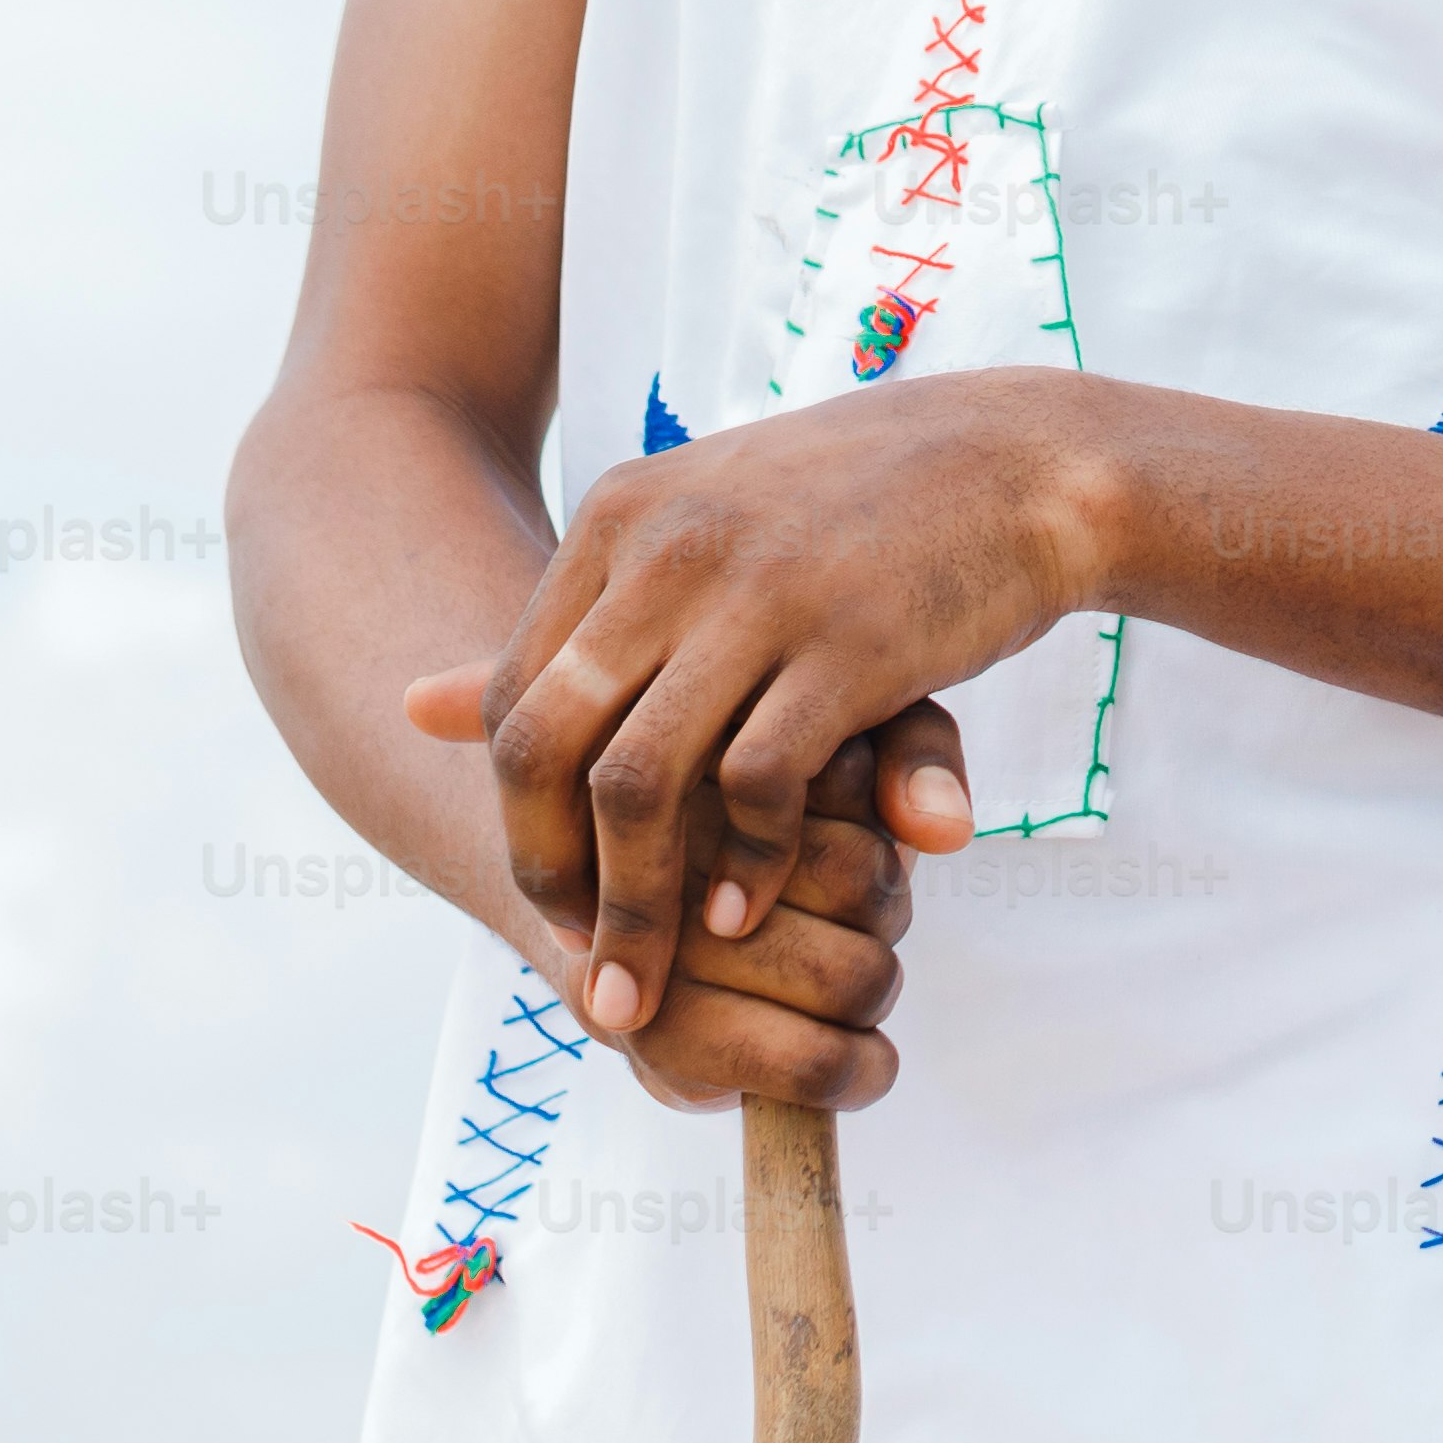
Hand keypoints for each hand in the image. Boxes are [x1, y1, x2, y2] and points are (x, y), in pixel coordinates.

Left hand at [404, 372, 1083, 1049]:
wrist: (1029, 462)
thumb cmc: (863, 509)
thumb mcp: (702, 534)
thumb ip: (575, 623)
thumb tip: (412, 708)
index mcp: (623, 514)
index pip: (514, 696)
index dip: (521, 816)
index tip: (560, 895)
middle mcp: (670, 547)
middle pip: (547, 748)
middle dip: (552, 878)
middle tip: (586, 966)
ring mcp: (757, 591)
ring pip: (637, 783)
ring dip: (637, 903)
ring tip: (651, 980)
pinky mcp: (846, 641)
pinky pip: (757, 786)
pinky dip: (744, 870)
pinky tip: (748, 915)